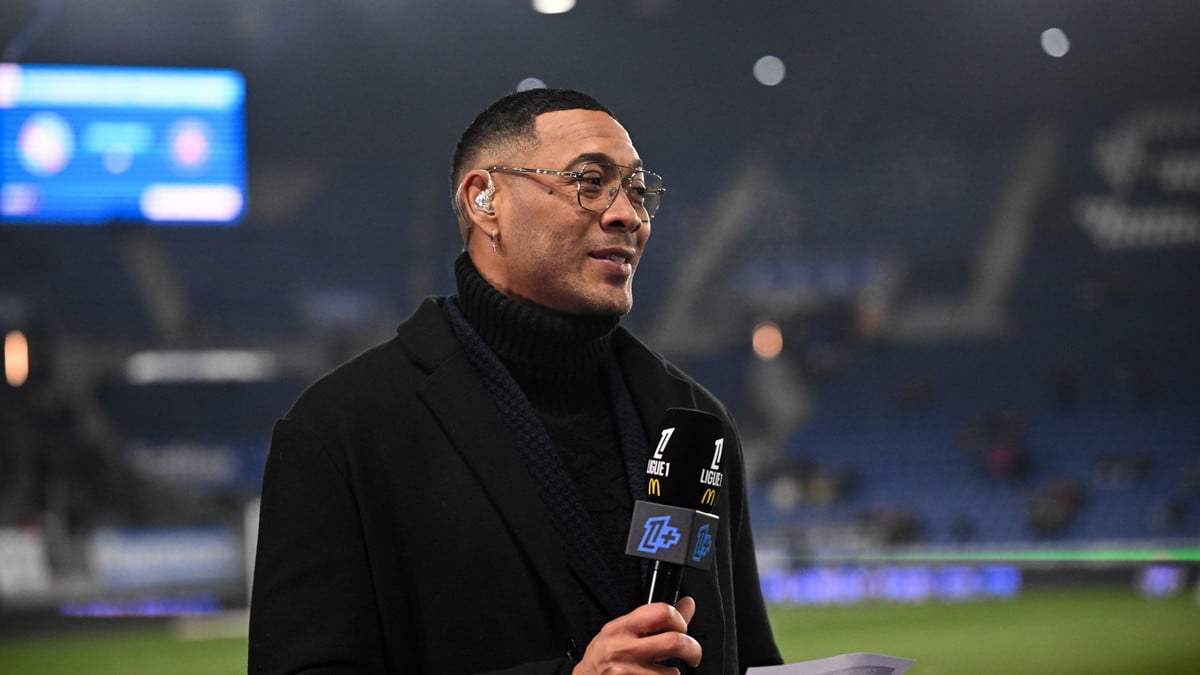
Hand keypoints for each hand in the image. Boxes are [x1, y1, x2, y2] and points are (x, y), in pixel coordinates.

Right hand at [572, 596, 700, 673]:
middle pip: (673, 642)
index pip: (661, 612)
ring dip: (674, 674)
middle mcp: (622, 648)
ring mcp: (624, 672)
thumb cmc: (602, 658)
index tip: (683, 629)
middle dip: (692, 650)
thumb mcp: (623, 632)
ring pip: (671, 673)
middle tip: (692, 655)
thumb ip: (655, 619)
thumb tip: (687, 604)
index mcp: (622, 627)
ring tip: (665, 672)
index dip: (680, 621)